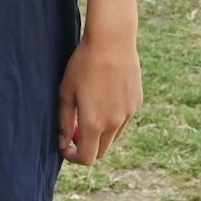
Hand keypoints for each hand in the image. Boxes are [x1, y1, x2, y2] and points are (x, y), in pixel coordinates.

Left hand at [55, 33, 141, 164]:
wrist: (112, 43)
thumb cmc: (82, 65)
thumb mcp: (66, 92)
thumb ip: (64, 121)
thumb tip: (63, 143)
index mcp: (95, 123)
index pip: (87, 157)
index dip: (74, 157)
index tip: (65, 146)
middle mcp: (114, 123)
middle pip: (101, 150)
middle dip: (86, 146)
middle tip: (74, 128)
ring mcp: (128, 114)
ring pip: (113, 136)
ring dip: (100, 132)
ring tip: (88, 109)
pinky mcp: (137, 103)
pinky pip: (123, 119)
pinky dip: (112, 117)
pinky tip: (103, 95)